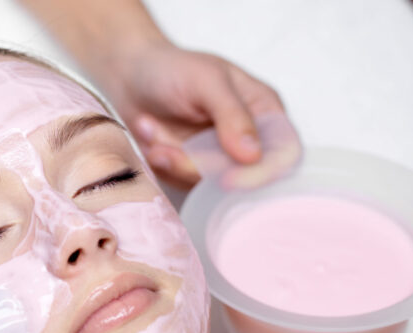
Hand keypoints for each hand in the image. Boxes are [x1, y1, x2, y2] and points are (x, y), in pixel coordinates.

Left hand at [100, 42, 286, 188]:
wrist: (129, 75)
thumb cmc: (172, 69)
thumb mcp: (206, 81)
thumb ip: (232, 115)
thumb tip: (252, 155)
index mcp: (265, 113)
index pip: (282, 155)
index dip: (261, 174)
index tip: (227, 180)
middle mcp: (246, 140)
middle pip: (238, 176)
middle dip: (195, 165)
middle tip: (161, 148)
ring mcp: (217, 159)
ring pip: (205, 184)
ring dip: (171, 160)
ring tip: (147, 126)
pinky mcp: (190, 171)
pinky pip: (180, 182)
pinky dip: (159, 161)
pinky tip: (147, 132)